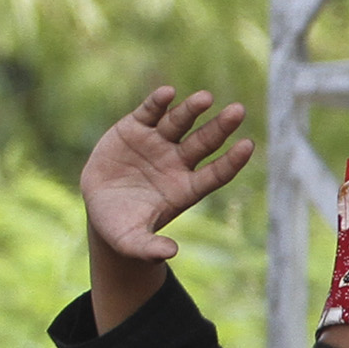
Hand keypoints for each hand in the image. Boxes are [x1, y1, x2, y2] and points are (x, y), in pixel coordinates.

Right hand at [82, 85, 251, 265]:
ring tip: (205, 98)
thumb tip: (169, 254)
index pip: (216, 174)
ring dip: (192, 110)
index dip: (232, 161)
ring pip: (180, 123)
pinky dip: (158, 103)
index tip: (248, 146)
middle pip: (204, 143)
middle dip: (220, 128)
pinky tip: (167, 93)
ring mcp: (157, 143)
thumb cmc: (122, 227)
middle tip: (238, 111)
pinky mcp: (134, 129)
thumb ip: (150, 248)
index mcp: (185, 188)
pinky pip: (150, 113)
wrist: (100, 206)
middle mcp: (177, 163)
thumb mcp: (132, 242)